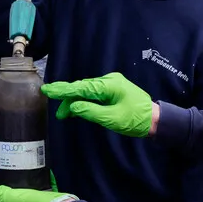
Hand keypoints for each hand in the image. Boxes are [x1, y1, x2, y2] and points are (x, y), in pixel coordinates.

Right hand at [41, 72, 155, 137]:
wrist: (156, 120)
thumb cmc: (136, 120)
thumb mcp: (112, 119)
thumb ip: (91, 112)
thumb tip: (72, 107)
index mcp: (109, 85)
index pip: (81, 87)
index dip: (62, 90)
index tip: (46, 89)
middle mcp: (109, 81)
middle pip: (82, 88)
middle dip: (68, 99)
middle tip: (58, 114)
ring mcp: (111, 85)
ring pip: (87, 91)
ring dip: (75, 102)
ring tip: (65, 114)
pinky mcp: (112, 91)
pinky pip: (94, 94)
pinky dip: (84, 101)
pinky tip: (77, 109)